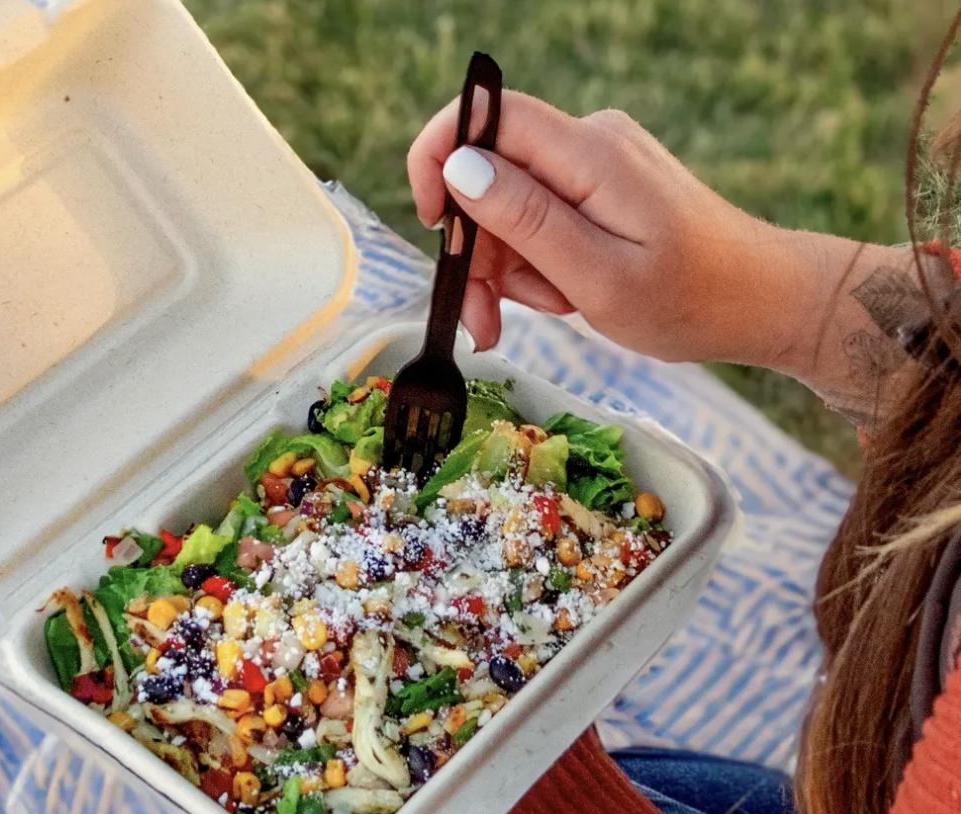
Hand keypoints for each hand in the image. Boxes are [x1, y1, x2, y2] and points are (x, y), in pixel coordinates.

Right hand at [407, 91, 828, 365]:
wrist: (763, 303)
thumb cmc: (690, 301)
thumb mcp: (598, 277)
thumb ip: (527, 220)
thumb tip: (459, 166)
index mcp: (591, 154)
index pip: (487, 114)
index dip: (439, 155)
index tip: (430, 222)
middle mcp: (591, 142)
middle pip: (491, 172)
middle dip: (476, 245)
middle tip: (486, 318)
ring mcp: (597, 163)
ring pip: (511, 202)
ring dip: (508, 265)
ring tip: (548, 310)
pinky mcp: (603, 186)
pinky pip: (540, 215)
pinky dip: (536, 261)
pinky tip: (562, 296)